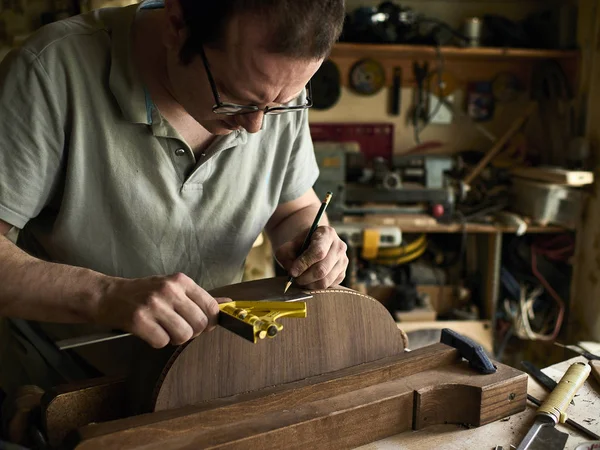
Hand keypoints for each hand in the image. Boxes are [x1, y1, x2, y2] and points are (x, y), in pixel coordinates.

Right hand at [95, 273, 225, 347]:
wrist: (108, 296)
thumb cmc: (144, 293)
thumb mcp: (173, 288)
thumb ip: (200, 297)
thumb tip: (229, 303)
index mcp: (181, 281)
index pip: (211, 307)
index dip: (209, 321)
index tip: (199, 323)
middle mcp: (169, 290)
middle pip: (200, 324)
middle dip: (192, 332)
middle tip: (177, 327)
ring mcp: (153, 304)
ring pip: (184, 335)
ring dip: (175, 338)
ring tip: (163, 329)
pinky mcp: (138, 320)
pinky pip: (162, 342)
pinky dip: (158, 342)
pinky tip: (149, 332)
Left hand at [275, 226, 347, 288]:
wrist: (313, 244)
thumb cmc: (301, 244)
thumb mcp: (290, 245)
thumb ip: (286, 255)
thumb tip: (292, 272)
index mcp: (327, 233)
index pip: (318, 252)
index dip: (304, 264)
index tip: (292, 272)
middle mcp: (339, 246)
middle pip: (322, 269)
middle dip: (304, 277)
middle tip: (294, 278)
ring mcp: (343, 261)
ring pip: (325, 281)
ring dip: (308, 284)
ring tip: (300, 280)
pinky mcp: (342, 274)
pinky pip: (328, 286)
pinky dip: (315, 287)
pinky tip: (308, 280)